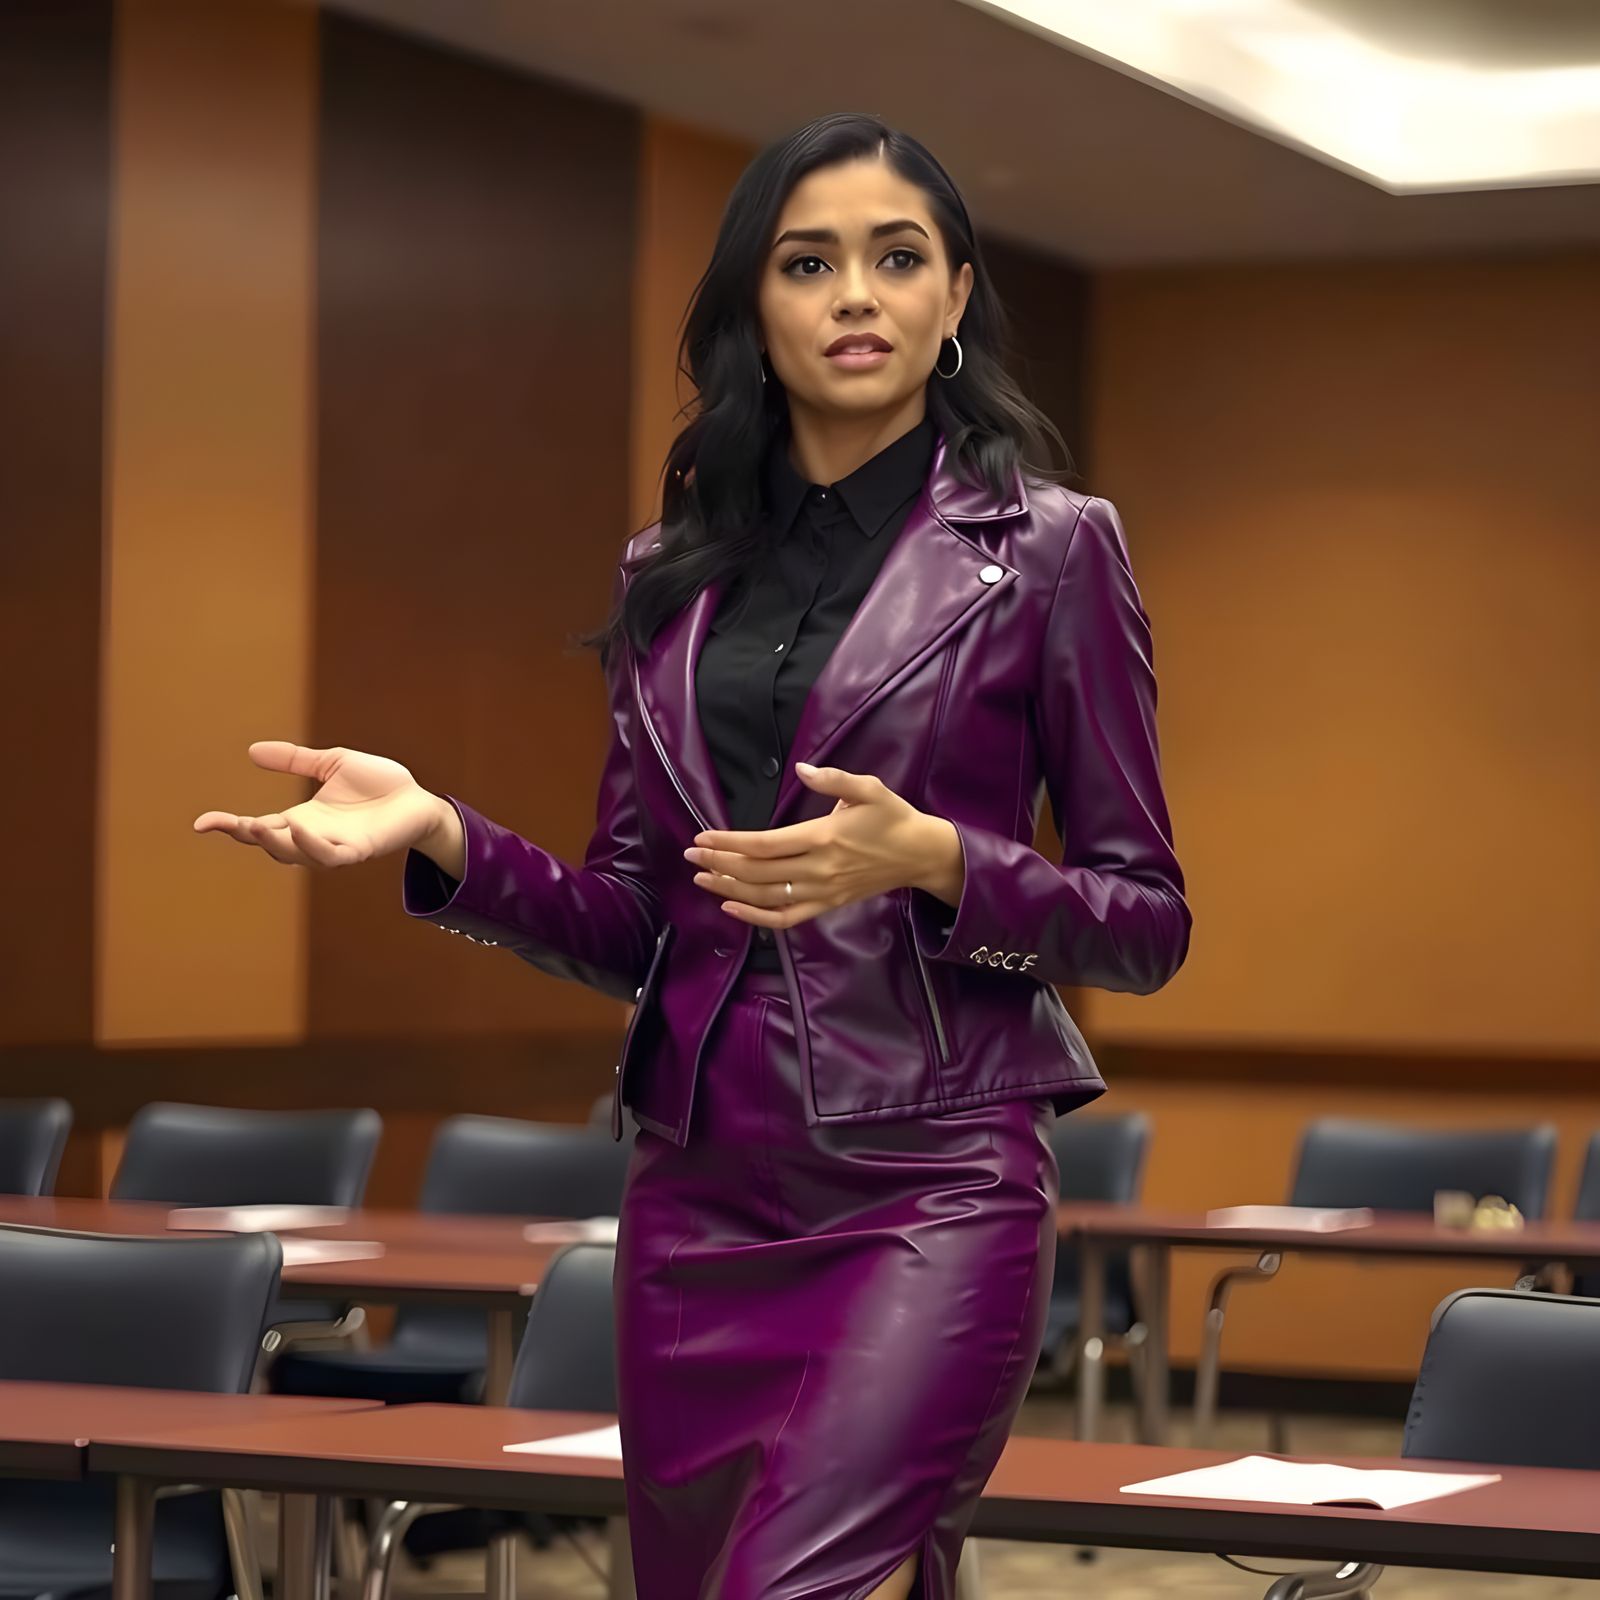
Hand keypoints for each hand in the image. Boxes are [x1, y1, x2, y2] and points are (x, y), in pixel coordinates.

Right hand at [194, 741, 446, 869]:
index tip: (201, 823)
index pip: (258, 826)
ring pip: (296, 854)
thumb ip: (295, 760)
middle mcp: (313, 837)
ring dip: (274, 843)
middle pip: (270, 844)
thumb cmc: (379, 784)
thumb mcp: (331, 763)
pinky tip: (299, 827)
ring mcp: (335, 846)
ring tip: (254, 826)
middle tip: (220, 824)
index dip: (230, 826)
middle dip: (244, 836)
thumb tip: (252, 751)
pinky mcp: (359, 850)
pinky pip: (330, 854)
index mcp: (303, 819)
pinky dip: (312, 845)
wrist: (417, 800)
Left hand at [683, 761, 961, 927]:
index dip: (730, 842)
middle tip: (690, 854)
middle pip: (758, 872)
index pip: (765, 844)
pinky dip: (756, 918)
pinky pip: (786, 918)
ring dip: (729, 888)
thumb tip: (801, 768)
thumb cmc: (893, 817)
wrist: (920, 855)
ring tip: (701, 877)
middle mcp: (819, 869)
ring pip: (766, 896)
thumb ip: (834, 778)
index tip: (702, 836)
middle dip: (720, 863)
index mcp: (824, 837)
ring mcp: (823, 891)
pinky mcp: (827, 905)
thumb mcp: (869, 788)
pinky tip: (732, 908)